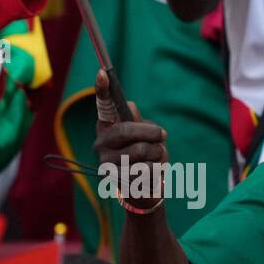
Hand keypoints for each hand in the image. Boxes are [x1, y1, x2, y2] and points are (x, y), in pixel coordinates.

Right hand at [92, 70, 167, 211]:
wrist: (144, 191)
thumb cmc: (145, 157)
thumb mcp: (144, 136)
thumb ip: (138, 122)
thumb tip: (131, 106)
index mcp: (108, 129)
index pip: (103, 107)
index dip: (102, 91)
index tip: (102, 72)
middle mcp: (101, 144)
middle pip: (126, 130)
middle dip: (151, 133)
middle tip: (162, 136)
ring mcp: (106, 163)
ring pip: (141, 150)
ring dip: (157, 154)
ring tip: (155, 159)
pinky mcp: (116, 180)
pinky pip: (145, 169)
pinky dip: (156, 169)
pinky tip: (151, 173)